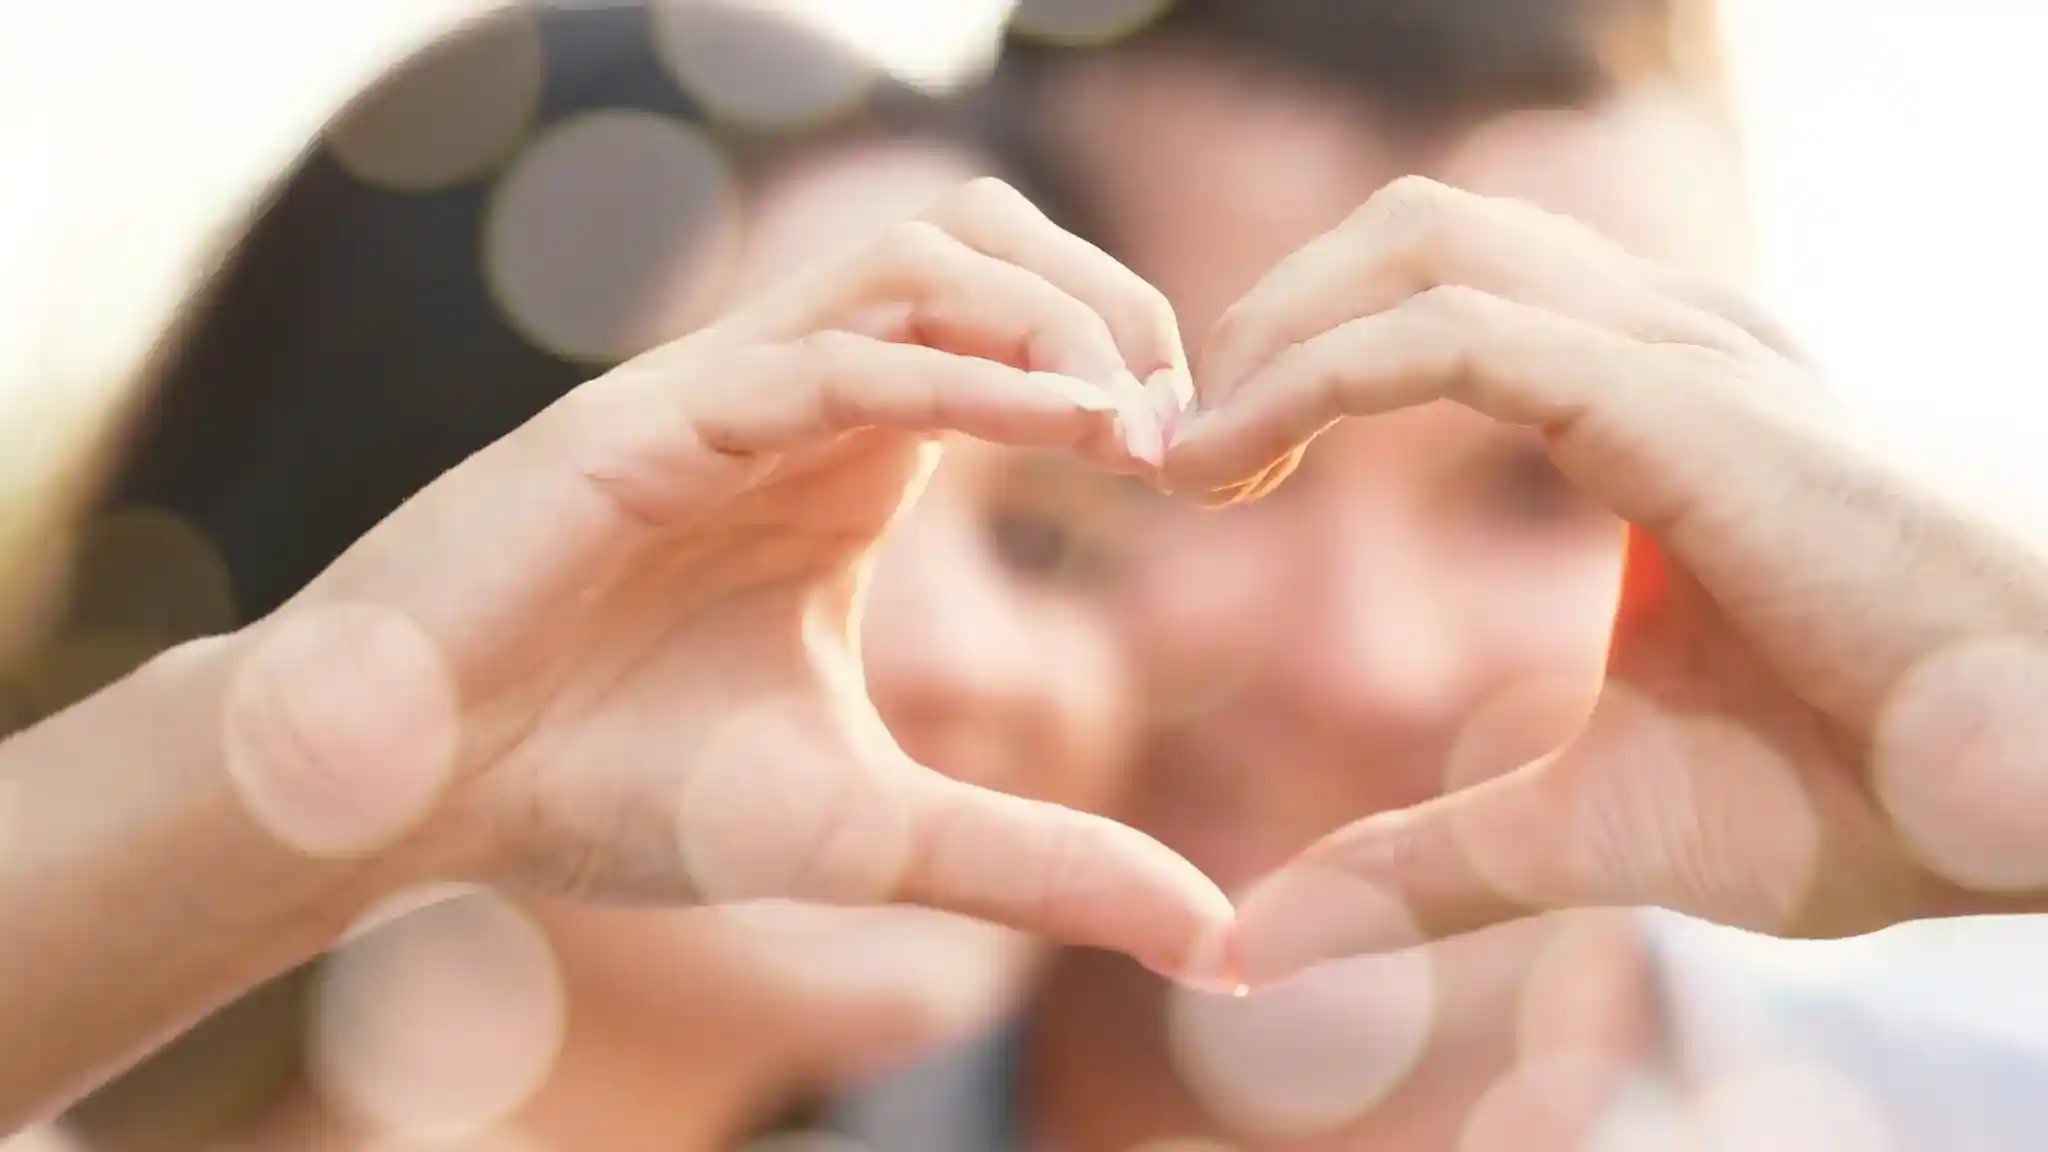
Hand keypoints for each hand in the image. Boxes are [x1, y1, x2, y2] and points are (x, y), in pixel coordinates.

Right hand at [217, 178, 1225, 978]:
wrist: (409, 796)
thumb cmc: (614, 791)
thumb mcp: (873, 831)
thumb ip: (1040, 862)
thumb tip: (1214, 938)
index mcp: (848, 463)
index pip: (1019, 337)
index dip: (1133, 374)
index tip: (1218, 474)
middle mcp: (794, 402)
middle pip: (986, 249)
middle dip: (1116, 306)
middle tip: (1193, 426)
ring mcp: (718, 394)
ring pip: (916, 262)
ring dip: (1054, 315)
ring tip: (1142, 422)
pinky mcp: (647, 421)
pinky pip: (829, 357)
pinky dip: (962, 376)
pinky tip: (1070, 428)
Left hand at [1167, 176, 2047, 982]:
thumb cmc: (1870, 788)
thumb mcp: (1591, 823)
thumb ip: (1425, 863)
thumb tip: (1263, 941)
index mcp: (1648, 405)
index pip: (1427, 303)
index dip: (1289, 363)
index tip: (1192, 475)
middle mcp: (1663, 342)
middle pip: (1406, 236)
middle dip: (1262, 320)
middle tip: (1167, 449)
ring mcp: (1679, 351)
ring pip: (1417, 250)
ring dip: (1268, 334)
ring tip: (1180, 456)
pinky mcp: (1682, 400)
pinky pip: (1450, 337)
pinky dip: (1313, 379)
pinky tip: (1228, 464)